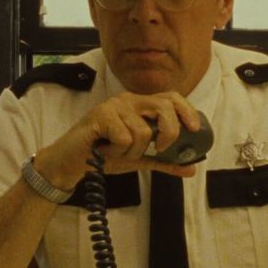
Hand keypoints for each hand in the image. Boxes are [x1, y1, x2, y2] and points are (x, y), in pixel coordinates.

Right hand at [34, 91, 201, 189]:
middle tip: (159, 149)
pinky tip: (104, 151)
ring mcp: (115, 105)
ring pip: (143, 132)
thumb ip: (165, 162)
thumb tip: (192, 169)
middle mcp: (129, 100)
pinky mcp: (101, 114)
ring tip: (116, 152)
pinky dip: (117, 152)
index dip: (186, 110)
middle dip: (168, 132)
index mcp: (140, 105)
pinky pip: (125, 137)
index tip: (195, 129)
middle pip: (163, 107)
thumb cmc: (105, 155)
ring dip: (132, 152)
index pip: (170, 98)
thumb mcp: (140, 159)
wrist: (72, 163)